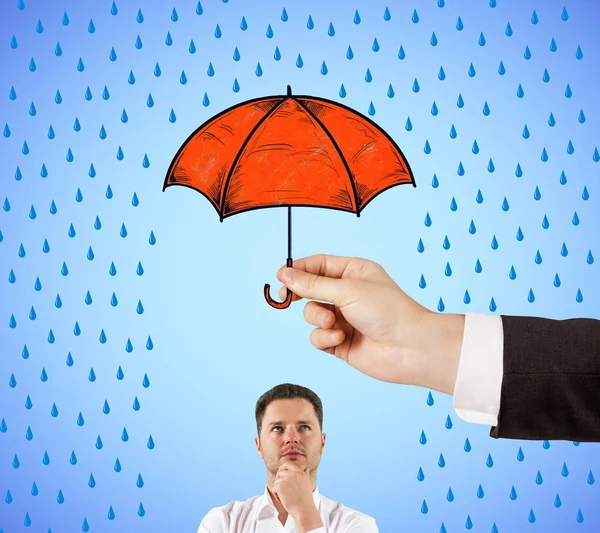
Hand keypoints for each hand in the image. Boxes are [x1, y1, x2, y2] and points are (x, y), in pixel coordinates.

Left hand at [273, 463, 321, 530]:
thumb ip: (305, 475)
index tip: (281, 474)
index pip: (289, 464)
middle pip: (280, 472)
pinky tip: (283, 500)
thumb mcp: (307, 484)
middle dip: (279, 479)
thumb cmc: (305, 500)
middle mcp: (294, 473)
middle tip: (280, 487)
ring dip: (278, 489)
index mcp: (300, 473)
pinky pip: (274, 488)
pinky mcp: (280, 485)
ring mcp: (286, 478)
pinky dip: (277, 495)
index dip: (283, 468)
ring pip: (277, 481)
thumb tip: (306, 468)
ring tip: (285, 497)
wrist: (304, 510)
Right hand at [277, 254, 464, 394]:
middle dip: (299, 294)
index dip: (298, 269)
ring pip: (312, 314)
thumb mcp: (347, 290)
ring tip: (333, 323)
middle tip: (284, 297)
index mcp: (353, 272)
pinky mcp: (340, 341)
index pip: (318, 265)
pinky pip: (318, 336)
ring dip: (317, 318)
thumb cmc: (388, 311)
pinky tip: (340, 338)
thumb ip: (312, 284)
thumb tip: (286, 274)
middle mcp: (348, 293)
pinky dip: (325, 337)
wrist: (410, 348)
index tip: (280, 276)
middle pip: (310, 289)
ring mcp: (344, 318)